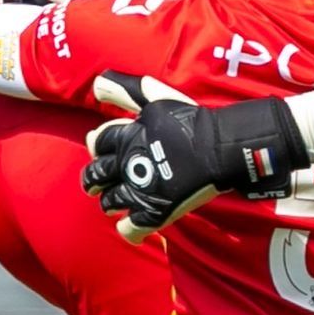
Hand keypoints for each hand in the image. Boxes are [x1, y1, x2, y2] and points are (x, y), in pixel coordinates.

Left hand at [83, 72, 308, 242]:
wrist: (220, 147)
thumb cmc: (190, 121)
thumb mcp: (156, 96)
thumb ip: (125, 90)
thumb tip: (96, 85)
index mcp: (126, 138)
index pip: (98, 143)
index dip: (98, 146)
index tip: (101, 148)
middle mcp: (127, 166)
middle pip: (95, 177)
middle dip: (93, 180)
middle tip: (99, 183)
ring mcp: (140, 192)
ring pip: (110, 203)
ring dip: (111, 202)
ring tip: (119, 201)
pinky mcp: (155, 212)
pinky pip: (129, 229)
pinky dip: (128, 229)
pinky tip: (132, 225)